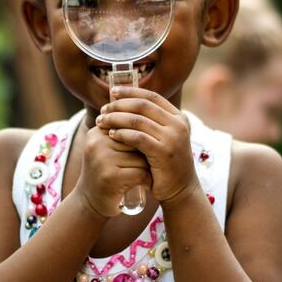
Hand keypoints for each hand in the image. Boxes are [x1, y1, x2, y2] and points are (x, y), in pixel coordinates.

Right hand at [76, 123, 151, 218]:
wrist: (90, 202)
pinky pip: (141, 173)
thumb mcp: (108, 148)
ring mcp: (102, 160)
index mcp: (97, 132)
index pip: (131, 126)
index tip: (141, 153)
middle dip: (146, 153)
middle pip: (138, 140)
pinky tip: (144, 185)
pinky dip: (147, 180)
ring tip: (141, 175)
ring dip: (148, 168)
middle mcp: (97, 143)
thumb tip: (146, 109)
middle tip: (145, 165)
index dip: (142, 141)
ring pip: (142, 157)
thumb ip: (121, 130)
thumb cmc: (107, 172)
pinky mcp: (110, 177)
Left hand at [97, 87, 198, 205]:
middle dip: (119, 105)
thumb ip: (150, 121)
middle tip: (103, 109)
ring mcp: (172, 138)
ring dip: (116, 119)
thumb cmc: (164, 163)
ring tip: (102, 121)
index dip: (130, 92)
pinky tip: (111, 135)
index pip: (152, 96)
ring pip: (138, 120)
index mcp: (179, 117)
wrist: (179, 190)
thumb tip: (122, 102)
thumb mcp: (162, 137)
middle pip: (143, 105)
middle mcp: (178, 125)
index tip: (112, 92)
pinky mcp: (164, 152)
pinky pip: (137, 137)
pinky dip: (122, 134)